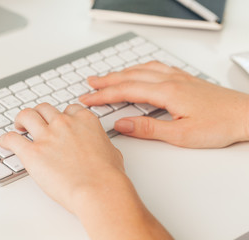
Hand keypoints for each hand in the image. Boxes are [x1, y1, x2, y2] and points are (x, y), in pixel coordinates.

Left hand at [0, 103, 123, 211]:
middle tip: (35, 122)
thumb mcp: (111, 150)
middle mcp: (64, 124)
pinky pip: (12, 139)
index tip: (58, 122)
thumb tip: (97, 146)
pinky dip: (5, 139)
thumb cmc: (108, 175)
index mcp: (84, 120)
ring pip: (26, 115)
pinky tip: (4, 142)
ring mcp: (47, 136)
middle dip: (39, 114)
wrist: (99, 189)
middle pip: (44, 109)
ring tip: (18, 127)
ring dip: (21, 120)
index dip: (61, 116)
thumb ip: (99, 142)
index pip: (68, 109)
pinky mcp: (32, 152)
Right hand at [80, 61, 248, 147]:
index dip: (103, 95)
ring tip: (106, 77)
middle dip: (106, 81)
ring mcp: (177, 77)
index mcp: (166, 93)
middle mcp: (169, 80)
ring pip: (141, 69)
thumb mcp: (180, 135)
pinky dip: (139, 68)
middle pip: (130, 77)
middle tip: (89, 84)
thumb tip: (122, 124)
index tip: (87, 99)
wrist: (245, 115)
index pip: (125, 91)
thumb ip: (148, 129)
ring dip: (121, 73)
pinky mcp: (184, 79)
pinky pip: (155, 67)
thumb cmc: (219, 125)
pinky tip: (137, 71)